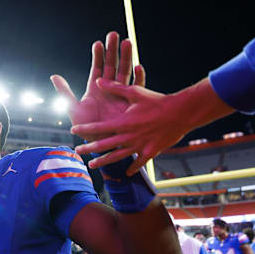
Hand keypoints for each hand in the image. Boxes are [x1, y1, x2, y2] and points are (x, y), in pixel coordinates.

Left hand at [51, 31, 144, 146]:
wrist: (101, 143)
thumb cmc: (86, 127)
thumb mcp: (75, 109)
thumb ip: (65, 92)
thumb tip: (54, 76)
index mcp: (96, 89)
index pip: (97, 68)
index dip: (98, 56)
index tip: (98, 42)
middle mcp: (109, 89)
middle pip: (112, 66)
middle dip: (113, 50)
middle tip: (114, 34)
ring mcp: (121, 95)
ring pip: (125, 72)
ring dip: (126, 58)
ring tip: (127, 42)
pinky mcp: (131, 104)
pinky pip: (136, 89)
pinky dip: (138, 77)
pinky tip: (139, 66)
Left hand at [71, 77, 234, 175]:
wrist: (181, 113)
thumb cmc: (157, 101)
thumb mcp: (135, 92)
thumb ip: (115, 88)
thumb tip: (98, 80)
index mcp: (122, 123)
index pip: (97, 127)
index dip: (84, 129)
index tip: (73, 130)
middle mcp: (127, 136)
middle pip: (103, 145)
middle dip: (88, 148)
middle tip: (77, 151)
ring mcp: (138, 146)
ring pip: (116, 156)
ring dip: (103, 161)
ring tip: (92, 164)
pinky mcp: (150, 152)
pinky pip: (138, 162)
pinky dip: (132, 168)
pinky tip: (127, 172)